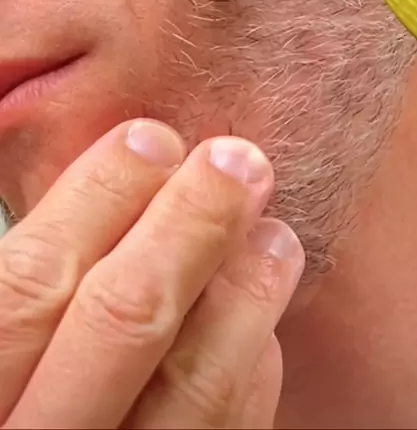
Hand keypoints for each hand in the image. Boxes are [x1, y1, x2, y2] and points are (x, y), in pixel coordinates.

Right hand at [0, 120, 303, 428]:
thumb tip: (96, 187)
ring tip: (276, 233)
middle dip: (189, 225)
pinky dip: (250, 382)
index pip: (30, 284)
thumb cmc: (9, 388)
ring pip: (189, 392)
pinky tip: (264, 331)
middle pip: (121, 322)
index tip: (152, 137)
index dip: (96, 197)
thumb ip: (20, 289)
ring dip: (244, 297)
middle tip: (240, 160)